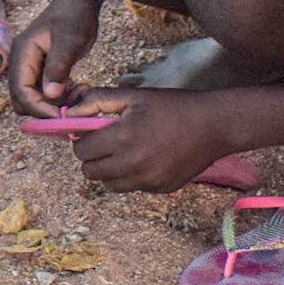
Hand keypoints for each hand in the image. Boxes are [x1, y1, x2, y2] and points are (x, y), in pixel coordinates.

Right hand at [8, 0, 100, 116]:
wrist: (79, 2)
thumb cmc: (74, 17)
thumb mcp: (70, 42)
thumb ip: (58, 68)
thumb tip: (50, 95)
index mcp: (22, 54)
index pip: (21, 90)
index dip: (38, 107)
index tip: (62, 116)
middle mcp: (21, 62)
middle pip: (21, 98)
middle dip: (43, 110)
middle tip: (70, 111)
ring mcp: (30, 66)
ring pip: (32, 98)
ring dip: (53, 105)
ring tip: (78, 98)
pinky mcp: (41, 69)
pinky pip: (44, 92)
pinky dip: (58, 98)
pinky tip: (77, 91)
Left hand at [64, 88, 230, 192]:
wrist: (215, 125)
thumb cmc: (171, 106)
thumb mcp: (132, 96)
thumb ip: (96, 101)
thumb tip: (68, 114)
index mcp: (122, 138)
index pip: (81, 151)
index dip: (82, 140)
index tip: (92, 132)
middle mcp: (134, 164)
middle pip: (91, 172)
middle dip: (92, 157)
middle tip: (105, 143)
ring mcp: (149, 180)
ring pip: (109, 184)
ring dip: (109, 170)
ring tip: (123, 152)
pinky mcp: (162, 189)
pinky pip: (133, 188)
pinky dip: (131, 177)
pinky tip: (145, 159)